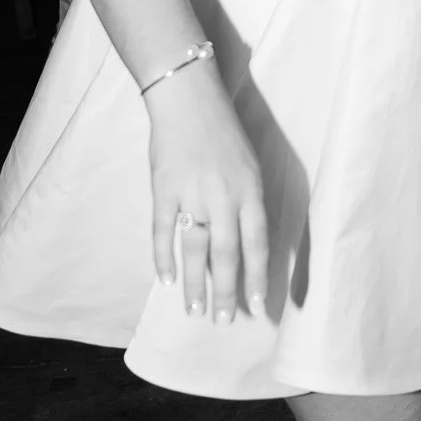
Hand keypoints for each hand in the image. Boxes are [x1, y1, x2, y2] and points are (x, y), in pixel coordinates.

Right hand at [146, 63, 268, 323]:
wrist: (189, 99)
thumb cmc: (224, 132)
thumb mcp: (249, 165)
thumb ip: (249, 203)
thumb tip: (250, 244)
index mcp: (250, 190)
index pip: (257, 243)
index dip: (257, 277)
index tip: (257, 307)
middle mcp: (224, 196)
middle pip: (227, 254)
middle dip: (226, 292)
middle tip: (223, 322)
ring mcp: (192, 193)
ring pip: (196, 249)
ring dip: (196, 284)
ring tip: (195, 313)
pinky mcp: (164, 189)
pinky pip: (163, 231)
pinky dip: (164, 257)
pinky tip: (166, 281)